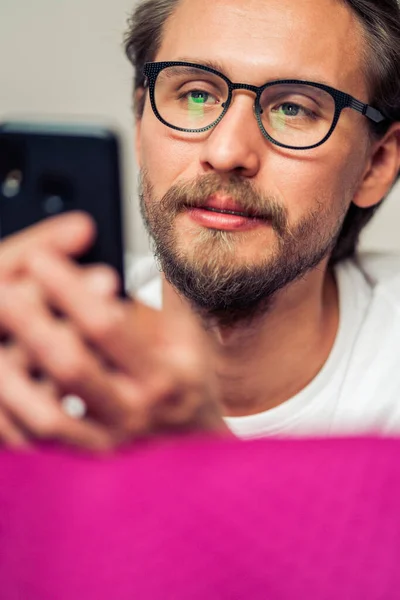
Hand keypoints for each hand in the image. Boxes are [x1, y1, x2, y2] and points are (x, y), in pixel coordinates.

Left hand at [0, 213, 226, 449]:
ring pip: (46, 415)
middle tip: (2, 290)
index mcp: (161, 376)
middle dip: (31, 324)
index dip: (70, 290)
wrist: (191, 441)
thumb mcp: (185, 332)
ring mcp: (106, 442)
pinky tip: (2, 380)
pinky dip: (12, 414)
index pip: (108, 326)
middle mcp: (133, 413)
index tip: (41, 258)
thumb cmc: (187, 378)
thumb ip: (151, 299)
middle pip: (72, 367)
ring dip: (10, 376)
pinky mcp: (84, 458)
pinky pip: (37, 444)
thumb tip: (107, 267)